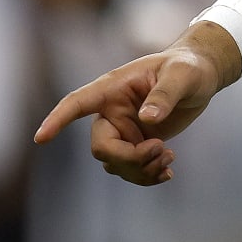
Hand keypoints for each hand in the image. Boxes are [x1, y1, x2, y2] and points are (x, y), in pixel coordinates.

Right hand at [32, 41, 225, 185]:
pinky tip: (167, 173)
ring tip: (170, 157)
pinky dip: (147, 175)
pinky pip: (130, 169)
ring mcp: (123, 130)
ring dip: (141, 170)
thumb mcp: (181, 75)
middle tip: (160, 150)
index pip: (77, 103)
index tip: (41, 138)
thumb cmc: (188, 66)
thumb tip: (145, 119)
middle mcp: (111, 112)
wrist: (201, 76)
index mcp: (113, 88)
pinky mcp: (136, 143)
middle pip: (101, 147)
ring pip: (115, 164)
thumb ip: (164, 94)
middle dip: (128, 158)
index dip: (58, 120)